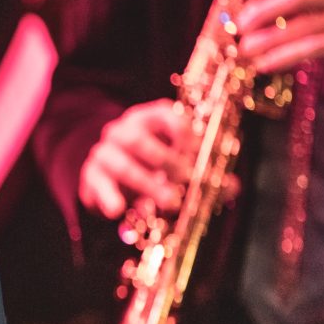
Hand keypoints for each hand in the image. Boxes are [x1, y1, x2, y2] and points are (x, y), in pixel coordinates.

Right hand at [79, 98, 194, 218]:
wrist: (110, 179)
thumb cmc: (152, 167)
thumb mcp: (177, 163)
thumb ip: (204, 171)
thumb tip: (232, 187)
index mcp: (148, 119)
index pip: (164, 114)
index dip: (183, 133)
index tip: (199, 154)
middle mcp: (122, 131)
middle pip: (139, 140)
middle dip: (167, 162)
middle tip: (188, 180)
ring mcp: (103, 153)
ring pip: (122, 166)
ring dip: (149, 186)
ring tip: (169, 203)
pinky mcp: (91, 176)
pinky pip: (100, 186)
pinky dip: (110, 198)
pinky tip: (119, 210)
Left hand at [238, 0, 323, 101]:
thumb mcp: (323, 15)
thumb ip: (295, 10)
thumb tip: (247, 15)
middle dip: (262, 12)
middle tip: (239, 28)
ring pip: (303, 24)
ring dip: (268, 39)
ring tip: (245, 50)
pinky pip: (314, 46)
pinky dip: (284, 55)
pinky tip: (265, 64)